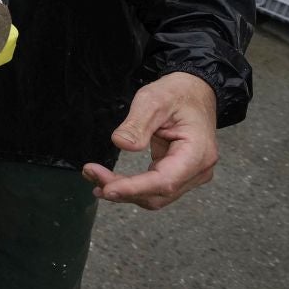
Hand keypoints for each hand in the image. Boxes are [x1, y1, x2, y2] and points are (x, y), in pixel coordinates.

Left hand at [82, 72, 219, 209]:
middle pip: (157, 193)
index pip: (164, 181)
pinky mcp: (179, 174)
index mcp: (198, 153)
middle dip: (123, 189)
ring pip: (155, 196)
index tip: (106, 188)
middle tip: (90, 174)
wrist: (193, 92)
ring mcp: (190, 175)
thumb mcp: (153, 100)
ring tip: (94, 177)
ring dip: (124, 192)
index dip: (134, 188)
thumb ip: (137, 124)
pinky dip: (132, 187)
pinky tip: (109, 183)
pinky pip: (154, 188)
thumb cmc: (176, 94)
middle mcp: (198, 170)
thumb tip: (121, 144)